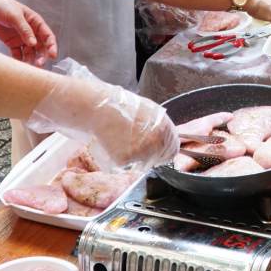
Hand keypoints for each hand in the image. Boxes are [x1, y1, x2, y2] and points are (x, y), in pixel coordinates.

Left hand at [0, 0, 57, 65]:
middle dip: (42, 56)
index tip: (53, 55)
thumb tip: (33, 43)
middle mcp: (31, 32)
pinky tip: (18, 65)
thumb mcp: (15, 16)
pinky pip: (18, 54)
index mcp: (36, 23)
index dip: (52, 46)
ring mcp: (22, 39)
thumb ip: (24, 30)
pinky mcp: (12, 44)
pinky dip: (19, 60)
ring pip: (30, 52)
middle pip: (41, 47)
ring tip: (28, 67)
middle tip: (39, 64)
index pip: (48, 36)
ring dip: (31, 60)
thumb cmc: (3, 6)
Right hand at [28, 61, 178, 167]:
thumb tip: (165, 138)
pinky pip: (126, 165)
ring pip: (142, 164)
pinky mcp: (127, 159)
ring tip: (121, 141)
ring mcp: (143, 151)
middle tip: (135, 148)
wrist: (98, 106)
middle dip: (149, 157)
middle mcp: (157, 139)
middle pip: (159, 159)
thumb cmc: (119, 105)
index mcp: (164, 125)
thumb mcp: (147, 110)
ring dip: (134, 158)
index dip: (164, 152)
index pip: (173, 149)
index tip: (157, 153)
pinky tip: (113, 145)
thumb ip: (158, 125)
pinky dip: (119, 159)